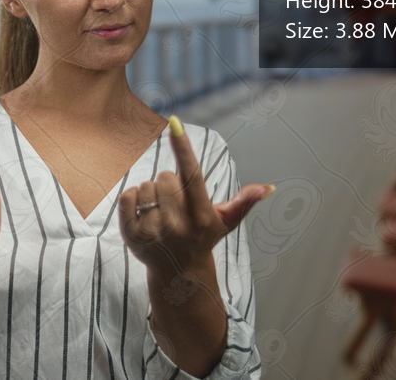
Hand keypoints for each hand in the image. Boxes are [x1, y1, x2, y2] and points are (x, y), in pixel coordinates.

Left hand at [117, 115, 272, 273]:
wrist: (178, 272)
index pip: (192, 176)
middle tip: (176, 202)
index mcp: (201, 216)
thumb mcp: (226, 221)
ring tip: (161, 210)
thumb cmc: (203, 237)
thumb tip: (268, 188)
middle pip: (165, 177)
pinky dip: (134, 198)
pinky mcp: (132, 236)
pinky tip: (144, 211)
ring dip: (152, 191)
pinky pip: (127, 196)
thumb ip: (244, 201)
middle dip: (170, 182)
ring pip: (146, 185)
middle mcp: (177, 226)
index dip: (184, 148)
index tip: (174, 123)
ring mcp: (153, 232)